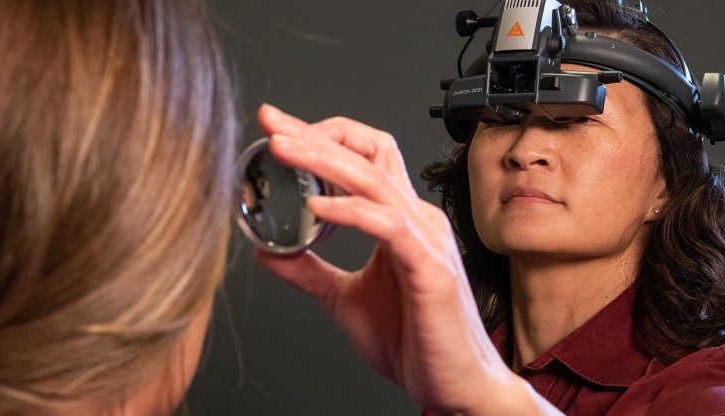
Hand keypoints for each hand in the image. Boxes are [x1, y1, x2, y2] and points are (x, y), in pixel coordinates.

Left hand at [254, 104, 557, 414]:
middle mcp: (416, 220)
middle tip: (272, 123)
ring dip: (324, 159)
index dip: (321, 138)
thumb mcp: (344, 299)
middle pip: (367, 154)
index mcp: (400, 221)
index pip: (362, 158)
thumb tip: (268, 249)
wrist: (456, 384)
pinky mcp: (430, 268)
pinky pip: (388, 227)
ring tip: (284, 149)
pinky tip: (316, 207)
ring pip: (374, 180)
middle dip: (314, 133)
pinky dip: (350, 211)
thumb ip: (309, 271)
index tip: (277, 130)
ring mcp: (426, 240)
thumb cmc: (415, 341)